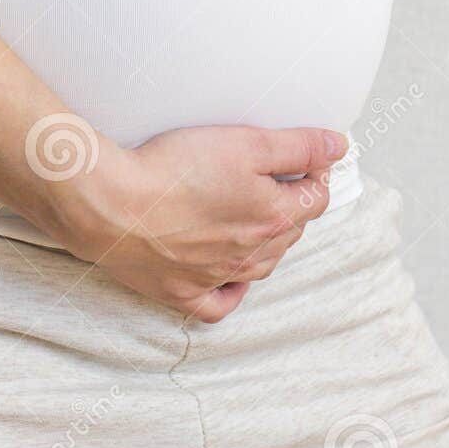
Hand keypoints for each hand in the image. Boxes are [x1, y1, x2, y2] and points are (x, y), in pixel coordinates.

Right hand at [48, 125, 347, 323]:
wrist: (110, 204)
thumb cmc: (174, 169)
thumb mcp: (245, 143)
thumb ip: (297, 146)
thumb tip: (338, 147)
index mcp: (273, 217)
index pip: (316, 197)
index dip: (316, 171)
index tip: (304, 156)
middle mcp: (252, 254)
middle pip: (290, 230)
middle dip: (292, 204)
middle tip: (276, 179)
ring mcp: (217, 277)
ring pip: (261, 266)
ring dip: (268, 242)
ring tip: (254, 216)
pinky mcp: (181, 292)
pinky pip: (219, 304)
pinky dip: (231, 291)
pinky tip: (230, 276)